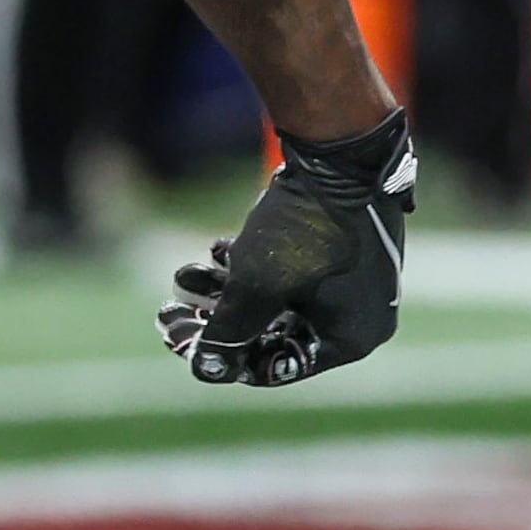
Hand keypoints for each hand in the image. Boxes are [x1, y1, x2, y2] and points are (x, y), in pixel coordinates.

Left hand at [159, 110, 411, 386]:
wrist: (338, 158)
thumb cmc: (302, 230)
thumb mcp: (258, 287)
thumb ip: (231, 332)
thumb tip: (204, 371)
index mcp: (351, 338)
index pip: (280, 364)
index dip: (227, 358)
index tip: (182, 343)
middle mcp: (359, 314)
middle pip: (274, 330)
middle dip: (219, 319)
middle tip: (171, 312)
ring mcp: (350, 278)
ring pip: (274, 296)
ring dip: (225, 289)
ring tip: (185, 275)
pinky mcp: (335, 246)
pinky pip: (286, 269)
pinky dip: (249, 265)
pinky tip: (216, 252)